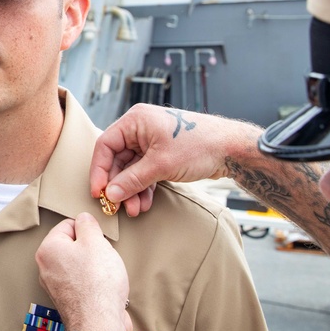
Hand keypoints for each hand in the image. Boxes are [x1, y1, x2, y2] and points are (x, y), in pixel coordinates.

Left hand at [37, 214, 130, 330]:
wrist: (100, 324)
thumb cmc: (97, 281)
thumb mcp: (95, 241)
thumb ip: (88, 224)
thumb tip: (83, 219)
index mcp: (47, 249)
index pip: (68, 225)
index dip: (87, 230)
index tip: (97, 241)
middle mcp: (46, 267)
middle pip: (73, 246)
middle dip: (91, 249)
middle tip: (102, 259)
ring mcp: (55, 286)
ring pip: (79, 264)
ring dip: (94, 266)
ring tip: (105, 275)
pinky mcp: (68, 301)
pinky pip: (82, 282)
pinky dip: (93, 283)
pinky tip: (103, 289)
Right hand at [89, 104, 261, 216]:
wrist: (231, 150)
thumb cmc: (199, 145)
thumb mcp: (161, 165)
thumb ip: (132, 180)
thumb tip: (110, 194)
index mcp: (135, 121)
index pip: (105, 145)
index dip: (99, 170)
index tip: (98, 191)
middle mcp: (140, 129)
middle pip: (117, 160)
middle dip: (118, 185)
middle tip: (115, 206)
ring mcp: (150, 142)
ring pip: (131, 169)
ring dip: (130, 190)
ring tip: (134, 209)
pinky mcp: (161, 155)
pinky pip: (144, 173)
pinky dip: (143, 188)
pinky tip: (143, 203)